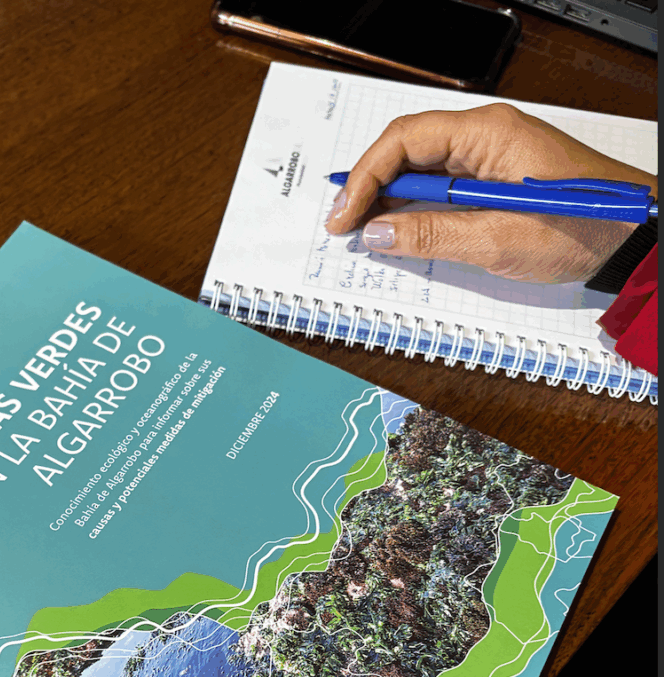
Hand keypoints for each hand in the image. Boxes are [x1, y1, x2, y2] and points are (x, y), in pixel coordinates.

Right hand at [324, 103, 657, 283]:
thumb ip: (431, 236)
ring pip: (421, 171)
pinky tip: (400, 231)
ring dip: (389, 200)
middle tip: (344, 226)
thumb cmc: (584, 227)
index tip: (344, 215)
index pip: (403, 141)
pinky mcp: (495, 180)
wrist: (635, 237)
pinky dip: (415, 209)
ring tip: (364, 232)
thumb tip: (378, 234)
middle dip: (369, 188)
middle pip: (406, 152)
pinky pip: (442, 187)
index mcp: (487, 134)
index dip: (364, 177)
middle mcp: (485, 137)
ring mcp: (490, 157)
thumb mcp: (498, 240)